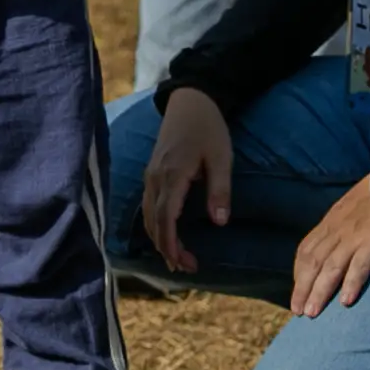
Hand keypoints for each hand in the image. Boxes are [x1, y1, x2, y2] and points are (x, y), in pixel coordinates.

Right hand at [139, 87, 232, 274]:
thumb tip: (219, 223)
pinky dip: (154, 225)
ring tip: (175, 259)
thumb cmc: (209, 128)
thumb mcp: (222, 157)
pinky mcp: (151, 173)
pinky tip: (165, 234)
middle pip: (153, 222)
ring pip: (147, 216)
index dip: (172, 245)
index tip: (183, 264)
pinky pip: (147, 206)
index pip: (166, 219)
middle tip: (186, 269)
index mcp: (172, 175)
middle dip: (167, 249)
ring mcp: (150, 175)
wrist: (190, 101)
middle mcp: (156, 178)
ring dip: (159, 240)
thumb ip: (220, 190)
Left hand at [288, 177, 369, 317]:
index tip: (297, 291)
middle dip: (303, 288)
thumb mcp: (349, 207)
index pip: (306, 250)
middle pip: (313, 263)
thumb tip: (334, 243)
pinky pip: (360, 265)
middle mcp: (337, 230)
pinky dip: (351, 283)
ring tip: (312, 313)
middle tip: (298, 312)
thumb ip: (340, 225)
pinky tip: (346, 302)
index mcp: (330, 222)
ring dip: (319, 292)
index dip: (299, 273)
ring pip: (330, 268)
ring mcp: (354, 236)